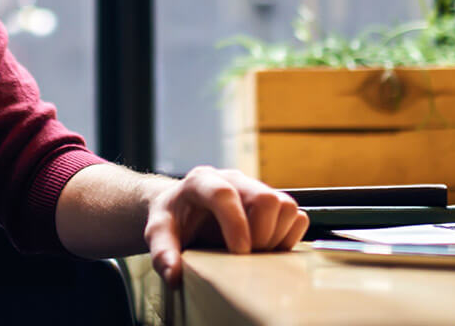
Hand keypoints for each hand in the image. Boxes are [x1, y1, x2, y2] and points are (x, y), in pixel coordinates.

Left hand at [143, 166, 307, 285]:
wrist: (181, 210)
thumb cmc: (172, 219)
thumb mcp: (158, 233)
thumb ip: (162, 253)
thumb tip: (174, 274)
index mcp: (202, 181)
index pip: (225, 194)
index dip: (236, 225)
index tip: (237, 252)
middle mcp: (233, 180)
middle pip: (266, 198)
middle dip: (261, 233)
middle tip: (245, 254)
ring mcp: (255, 189)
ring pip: (286, 205)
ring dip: (277, 236)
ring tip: (255, 252)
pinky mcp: (271, 203)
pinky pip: (296, 216)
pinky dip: (289, 236)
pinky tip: (267, 249)